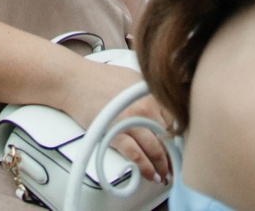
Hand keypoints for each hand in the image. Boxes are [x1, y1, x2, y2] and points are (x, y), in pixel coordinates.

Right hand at [54, 57, 171, 184]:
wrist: (74, 81)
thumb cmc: (99, 78)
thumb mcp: (132, 78)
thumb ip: (149, 93)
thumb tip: (160, 108)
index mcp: (151, 93)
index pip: (175, 120)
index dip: (179, 137)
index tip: (180, 147)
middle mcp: (145, 107)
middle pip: (168, 137)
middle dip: (173, 154)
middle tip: (175, 166)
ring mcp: (131, 120)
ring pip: (155, 149)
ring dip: (162, 166)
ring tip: (163, 175)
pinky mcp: (115, 133)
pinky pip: (136, 155)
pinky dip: (145, 168)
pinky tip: (149, 174)